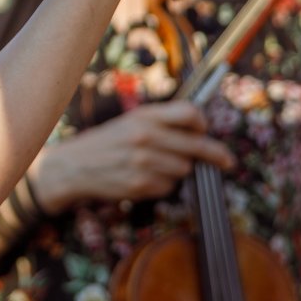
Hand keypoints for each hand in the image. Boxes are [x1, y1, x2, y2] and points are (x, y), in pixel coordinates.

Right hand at [32, 101, 234, 210]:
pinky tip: (145, 178)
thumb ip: (162, 122)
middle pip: (197, 146)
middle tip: (226, 160)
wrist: (74, 166)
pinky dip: (163, 185)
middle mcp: (145, 136)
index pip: (190, 113)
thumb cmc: (107, 142)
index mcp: (144, 116)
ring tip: (156, 165)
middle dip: (214, 155)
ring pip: (184, 169)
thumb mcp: (131, 121)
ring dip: (178, 170)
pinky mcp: (140, 184)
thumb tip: (201, 130)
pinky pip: (169, 187)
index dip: (203, 123)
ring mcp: (144, 162)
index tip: (206, 131)